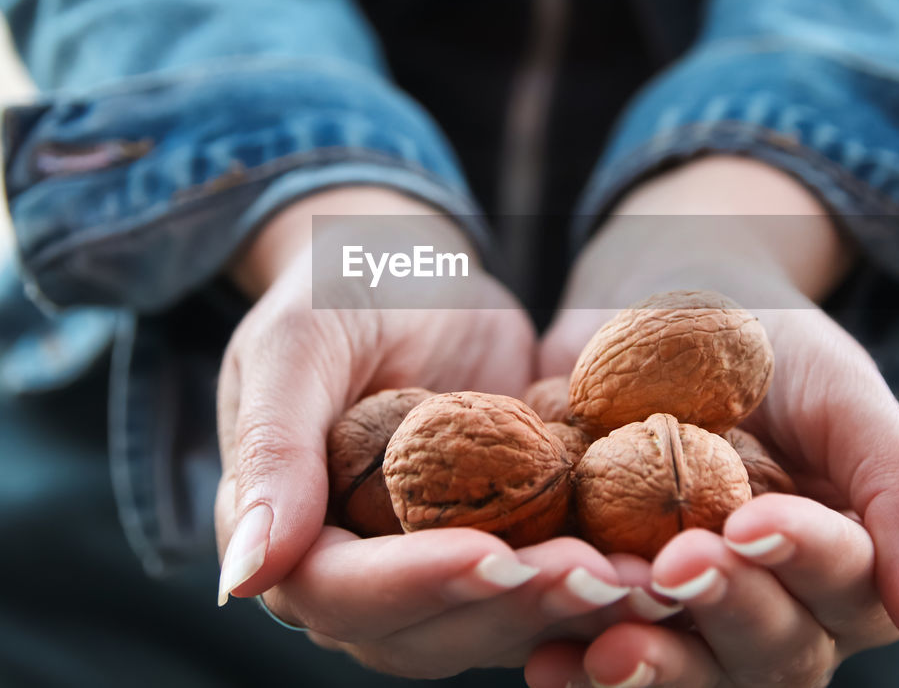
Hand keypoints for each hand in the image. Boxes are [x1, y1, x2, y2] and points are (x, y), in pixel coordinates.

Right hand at [215, 188, 635, 676]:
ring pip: (492, 624)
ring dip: (565, 608)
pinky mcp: (498, 551)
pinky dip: (597, 582)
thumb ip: (270, 450)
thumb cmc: (340, 289)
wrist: (414, 271)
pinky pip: (542, 585)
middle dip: (509, 605)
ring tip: (640, 577)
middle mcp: (356, 574)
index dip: (411, 582)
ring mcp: (430, 571)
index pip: (335, 589)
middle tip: (592, 575)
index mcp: (286, 532)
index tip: (488, 554)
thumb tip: (242, 577)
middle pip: (422, 628)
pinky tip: (656, 560)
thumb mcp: (298, 343)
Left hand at [528, 158, 898, 686]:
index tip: (752, 522)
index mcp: (850, 562)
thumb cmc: (772, 344)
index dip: (803, 560)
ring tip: (607, 645)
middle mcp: (780, 605)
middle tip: (677, 565)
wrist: (660, 303)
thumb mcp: (844, 393)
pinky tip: (548, 659)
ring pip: (696, 669)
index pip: (848, 585)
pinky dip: (579, 658)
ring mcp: (694, 612)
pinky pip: (604, 647)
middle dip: (727, 608)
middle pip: (772, 648)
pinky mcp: (616, 600)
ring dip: (655, 662)